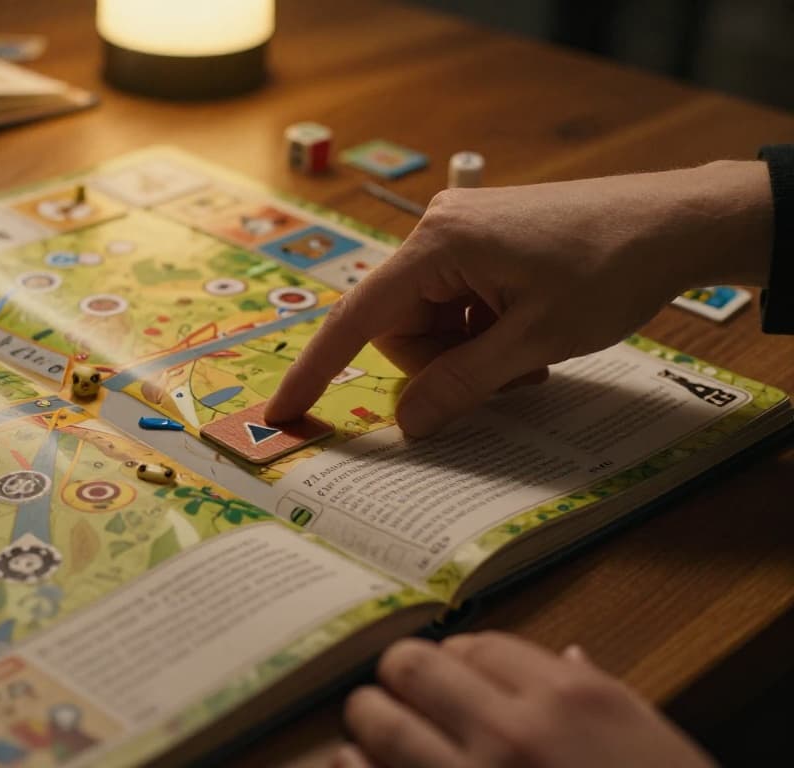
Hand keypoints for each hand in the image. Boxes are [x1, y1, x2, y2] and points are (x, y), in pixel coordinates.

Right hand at [266, 161, 772, 435]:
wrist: (679, 220)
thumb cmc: (611, 269)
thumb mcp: (535, 341)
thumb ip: (462, 384)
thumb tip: (407, 424)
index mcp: (439, 245)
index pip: (357, 317)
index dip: (317, 369)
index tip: (284, 411)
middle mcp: (436, 230)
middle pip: (398, 326)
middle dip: (440, 364)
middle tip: (504, 376)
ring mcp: (459, 232)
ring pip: (428, 320)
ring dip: (467, 351)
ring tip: (528, 356)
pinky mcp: (481, 239)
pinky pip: (455, 303)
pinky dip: (481, 331)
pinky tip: (526, 335)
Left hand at [333, 633, 714, 767]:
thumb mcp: (650, 743)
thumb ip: (597, 697)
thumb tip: (567, 656)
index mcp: (570, 700)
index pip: (475, 643)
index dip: (457, 660)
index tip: (453, 677)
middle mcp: (514, 733)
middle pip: (411, 666)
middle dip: (400, 676)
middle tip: (402, 694)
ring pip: (375, 719)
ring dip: (368, 721)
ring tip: (373, 733)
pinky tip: (356, 765)